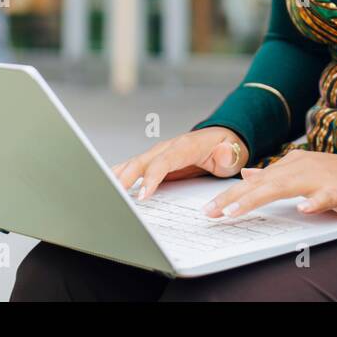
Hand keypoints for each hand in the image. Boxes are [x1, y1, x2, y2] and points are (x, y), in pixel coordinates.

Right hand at [110, 127, 248, 200]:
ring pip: (133, 163)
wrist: (223, 139)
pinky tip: (108, 186)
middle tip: (115, 196)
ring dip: (117, 176)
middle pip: (141, 162)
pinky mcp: (154, 161)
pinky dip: (120, 176)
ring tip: (102, 190)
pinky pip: (134, 167)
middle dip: (126, 178)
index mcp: (185, 146)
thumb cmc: (226, 149)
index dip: (151, 177)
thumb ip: (228, 155)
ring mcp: (159, 154)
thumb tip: (224, 154)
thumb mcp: (233, 153)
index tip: (143, 194)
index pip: (164, 162)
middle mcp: (167, 148)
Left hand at [202, 149, 336, 219]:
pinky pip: (325, 196)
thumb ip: (276, 176)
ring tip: (236, 211)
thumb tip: (248, 176)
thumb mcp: (305, 174)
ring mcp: (322, 177)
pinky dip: (314, 202)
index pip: (256, 181)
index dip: (231, 194)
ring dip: (258, 198)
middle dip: (234, 197)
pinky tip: (302, 209)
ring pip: (284, 186)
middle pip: (262, 183)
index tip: (209, 208)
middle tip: (211, 212)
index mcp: (294, 163)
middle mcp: (303, 166)